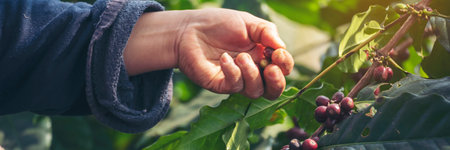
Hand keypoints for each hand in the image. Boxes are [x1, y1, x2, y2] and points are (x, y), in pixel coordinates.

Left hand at [124, 8, 293, 99]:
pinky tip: (224, 58)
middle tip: (271, 68)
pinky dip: (233, 72)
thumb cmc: (218, 24)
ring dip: (252, 74)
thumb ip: (267, 32)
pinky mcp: (220, 85)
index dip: (285, 65)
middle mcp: (252, 71)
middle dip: (277, 82)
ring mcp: (236, 80)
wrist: (189, 29)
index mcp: (262, 56)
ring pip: (255, 91)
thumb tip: (282, 47)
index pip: (282, 69)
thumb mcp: (247, 22)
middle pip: (273, 90)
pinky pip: (234, 87)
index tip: (278, 52)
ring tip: (241, 56)